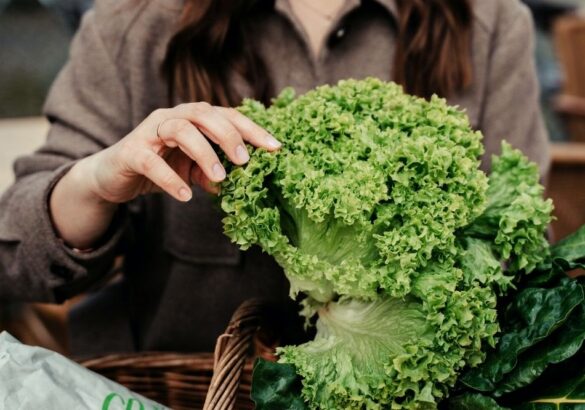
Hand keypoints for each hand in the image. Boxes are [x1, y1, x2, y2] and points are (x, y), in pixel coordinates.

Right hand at [49, 103, 279, 247]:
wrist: (114, 176)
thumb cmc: (159, 167)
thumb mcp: (192, 172)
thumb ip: (214, 173)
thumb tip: (241, 185)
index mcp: (192, 119)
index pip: (227, 116)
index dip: (252, 130)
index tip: (276, 148)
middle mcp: (172, 118)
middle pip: (204, 114)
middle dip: (229, 135)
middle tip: (244, 161)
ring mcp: (149, 132)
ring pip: (179, 130)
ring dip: (203, 153)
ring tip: (219, 178)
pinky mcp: (131, 152)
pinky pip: (151, 162)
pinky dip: (170, 179)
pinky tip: (185, 195)